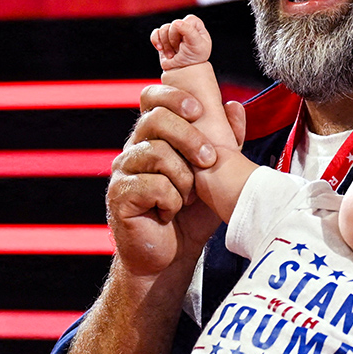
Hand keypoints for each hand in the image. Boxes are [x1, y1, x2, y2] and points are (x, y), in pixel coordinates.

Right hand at [105, 85, 246, 278]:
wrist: (173, 255)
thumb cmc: (193, 214)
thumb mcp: (217, 174)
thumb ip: (226, 140)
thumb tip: (233, 106)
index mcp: (154, 136)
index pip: (152, 98)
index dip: (173, 97)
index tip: (198, 111)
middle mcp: (134, 148)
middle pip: (156, 119)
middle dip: (189, 137)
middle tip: (207, 160)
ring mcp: (123, 170)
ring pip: (156, 153)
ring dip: (183, 178)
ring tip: (186, 199)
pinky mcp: (119, 195)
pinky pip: (152, 185)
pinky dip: (171, 201)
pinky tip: (169, 213)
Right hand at [149, 14, 213, 69]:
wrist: (185, 72)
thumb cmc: (195, 58)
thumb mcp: (197, 44)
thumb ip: (189, 31)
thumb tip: (176, 22)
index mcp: (195, 24)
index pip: (185, 20)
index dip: (183, 32)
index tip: (187, 43)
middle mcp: (184, 25)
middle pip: (172, 26)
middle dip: (174, 41)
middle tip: (180, 51)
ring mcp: (172, 32)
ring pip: (163, 29)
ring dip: (166, 45)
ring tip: (172, 55)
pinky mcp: (163, 38)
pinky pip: (155, 33)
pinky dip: (156, 41)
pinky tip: (160, 49)